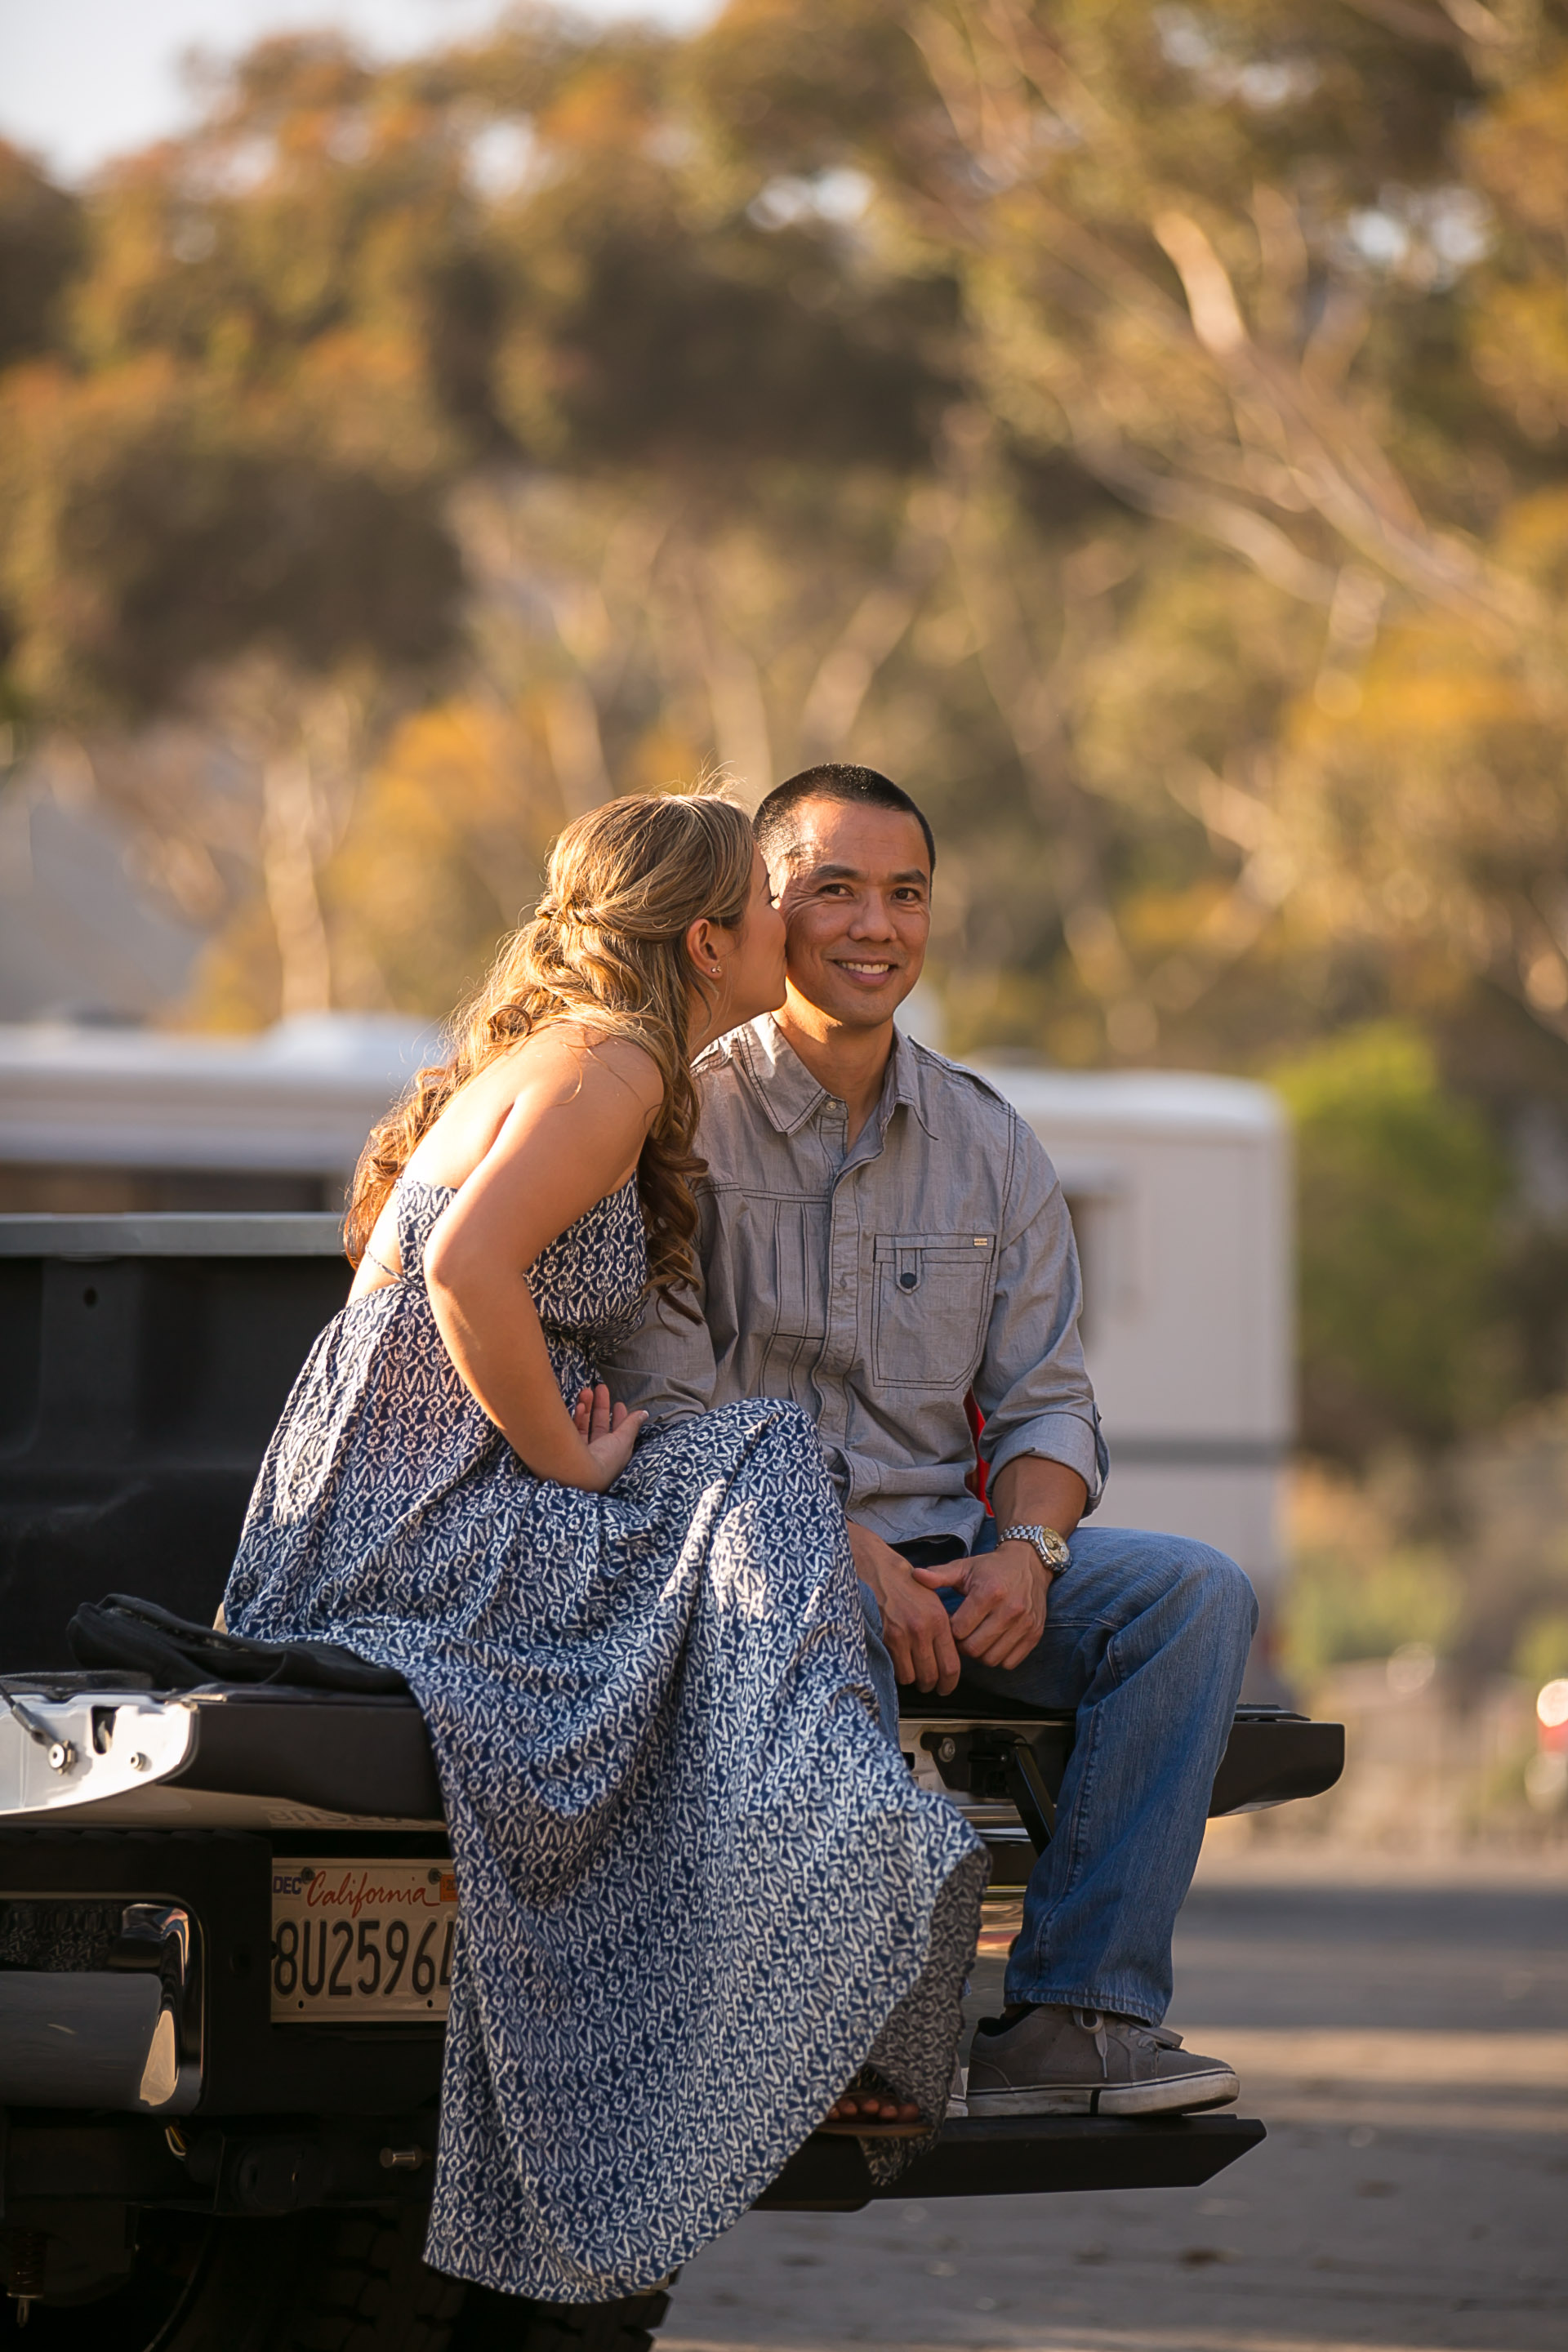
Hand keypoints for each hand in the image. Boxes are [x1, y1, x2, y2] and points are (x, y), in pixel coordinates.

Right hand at [570, 1383, 646, 1492]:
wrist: (579, 1474)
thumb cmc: (605, 1459)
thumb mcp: (623, 1440)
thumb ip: (632, 1424)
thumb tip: (644, 1413)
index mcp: (615, 1453)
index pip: (618, 1432)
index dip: (619, 1418)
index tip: (619, 1403)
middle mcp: (599, 1453)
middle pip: (600, 1426)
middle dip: (601, 1406)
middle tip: (600, 1388)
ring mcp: (582, 1451)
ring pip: (586, 1425)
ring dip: (587, 1407)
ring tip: (586, 1391)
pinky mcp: (568, 1448)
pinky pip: (573, 1429)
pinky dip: (576, 1416)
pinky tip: (580, 1406)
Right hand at [847, 1521, 961, 1695]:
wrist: (872, 1566)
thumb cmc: (901, 1580)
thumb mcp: (930, 1597)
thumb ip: (940, 1626)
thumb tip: (945, 1654)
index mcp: (939, 1620)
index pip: (951, 1665)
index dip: (949, 1683)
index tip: (945, 1688)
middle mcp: (922, 1630)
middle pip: (931, 1676)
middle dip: (930, 1685)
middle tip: (927, 1684)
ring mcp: (901, 1635)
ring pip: (911, 1677)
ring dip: (910, 1677)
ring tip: (909, 1669)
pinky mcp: (882, 1637)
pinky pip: (893, 1668)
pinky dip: (895, 1669)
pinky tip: (894, 1660)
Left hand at [912, 1539, 1049, 1673]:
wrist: (1029, 1563)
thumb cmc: (991, 1568)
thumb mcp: (965, 1567)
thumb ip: (939, 1575)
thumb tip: (914, 1576)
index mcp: (989, 1592)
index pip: (959, 1629)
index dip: (950, 1630)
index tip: (951, 1623)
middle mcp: (1010, 1609)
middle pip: (974, 1648)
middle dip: (963, 1645)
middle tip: (962, 1635)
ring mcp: (1025, 1624)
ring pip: (992, 1659)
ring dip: (980, 1654)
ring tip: (977, 1638)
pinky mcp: (1035, 1634)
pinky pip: (1010, 1662)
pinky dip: (999, 1658)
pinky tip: (993, 1642)